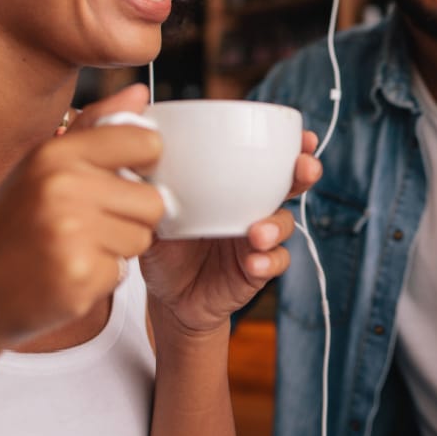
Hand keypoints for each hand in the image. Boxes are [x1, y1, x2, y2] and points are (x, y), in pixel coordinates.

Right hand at [0, 84, 163, 348]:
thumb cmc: (10, 226)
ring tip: (73, 249)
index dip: (144, 164)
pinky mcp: (79, 276)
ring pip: (143, 238)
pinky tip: (67, 274)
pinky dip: (101, 278)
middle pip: (152, 199)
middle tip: (88, 227)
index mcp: (55, 153)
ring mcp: (71, 233)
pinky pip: (124, 272)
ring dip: (117, 249)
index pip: (145, 142)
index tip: (123, 179)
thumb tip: (140, 92)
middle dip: (130, 218)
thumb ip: (95, 126)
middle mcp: (62, 187)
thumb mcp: (41, 166)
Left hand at [133, 129, 320, 336]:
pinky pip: (275, 263)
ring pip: (284, 223)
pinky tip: (255, 263)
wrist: (169, 299)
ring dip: (277, 224)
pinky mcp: (257, 270)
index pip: (267, 161)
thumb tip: (132, 158)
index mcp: (234, 188)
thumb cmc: (166, 250)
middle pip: (290, 184)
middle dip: (303, 173)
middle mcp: (252, 209)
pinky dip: (268, 261)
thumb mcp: (154, 216)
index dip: (290, 146)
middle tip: (304, 168)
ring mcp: (258, 240)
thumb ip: (148, 190)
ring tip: (258, 234)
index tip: (303, 137)